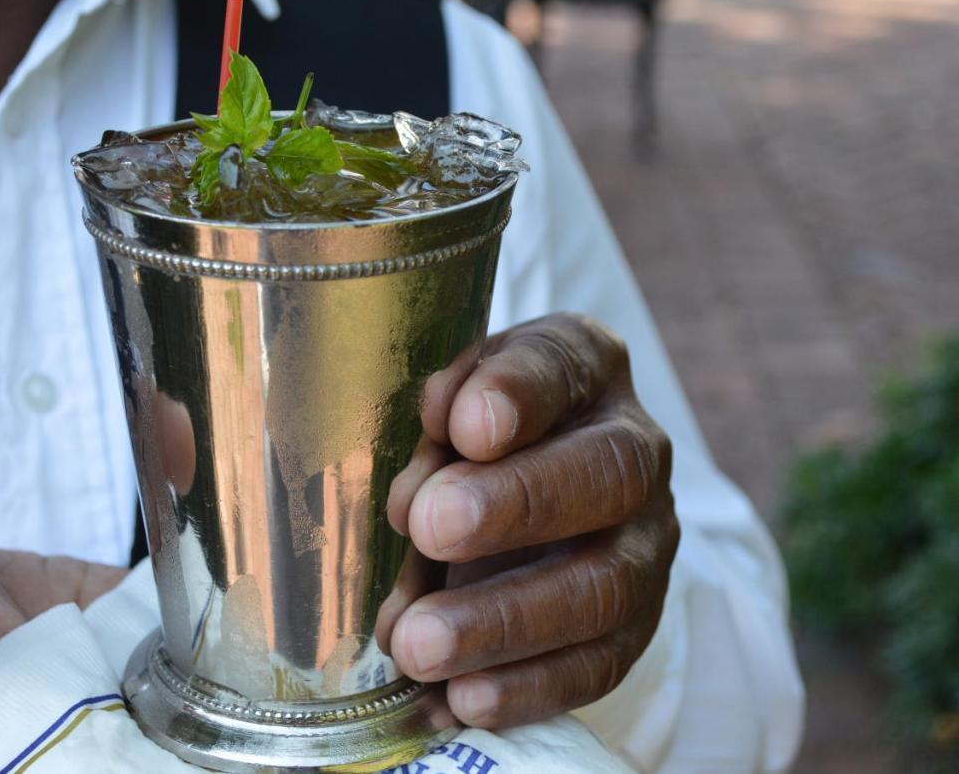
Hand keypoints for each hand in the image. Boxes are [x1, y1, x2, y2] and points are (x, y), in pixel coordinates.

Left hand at [383, 313, 678, 729]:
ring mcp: (645, 541)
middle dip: (513, 506)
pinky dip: (526, 687)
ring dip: (504, 620)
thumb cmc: (466, 433)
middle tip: (427, 528)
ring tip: (417, 644)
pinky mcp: (635, 623)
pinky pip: (597, 663)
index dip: (517, 393)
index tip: (463, 425)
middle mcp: (634, 449)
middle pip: (604, 474)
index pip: (562, 364)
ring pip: (603, 585)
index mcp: (584, 368)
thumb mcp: (447, 402)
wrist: (523, 490)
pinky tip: (460, 697)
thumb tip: (435, 444)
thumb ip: (440, 416)